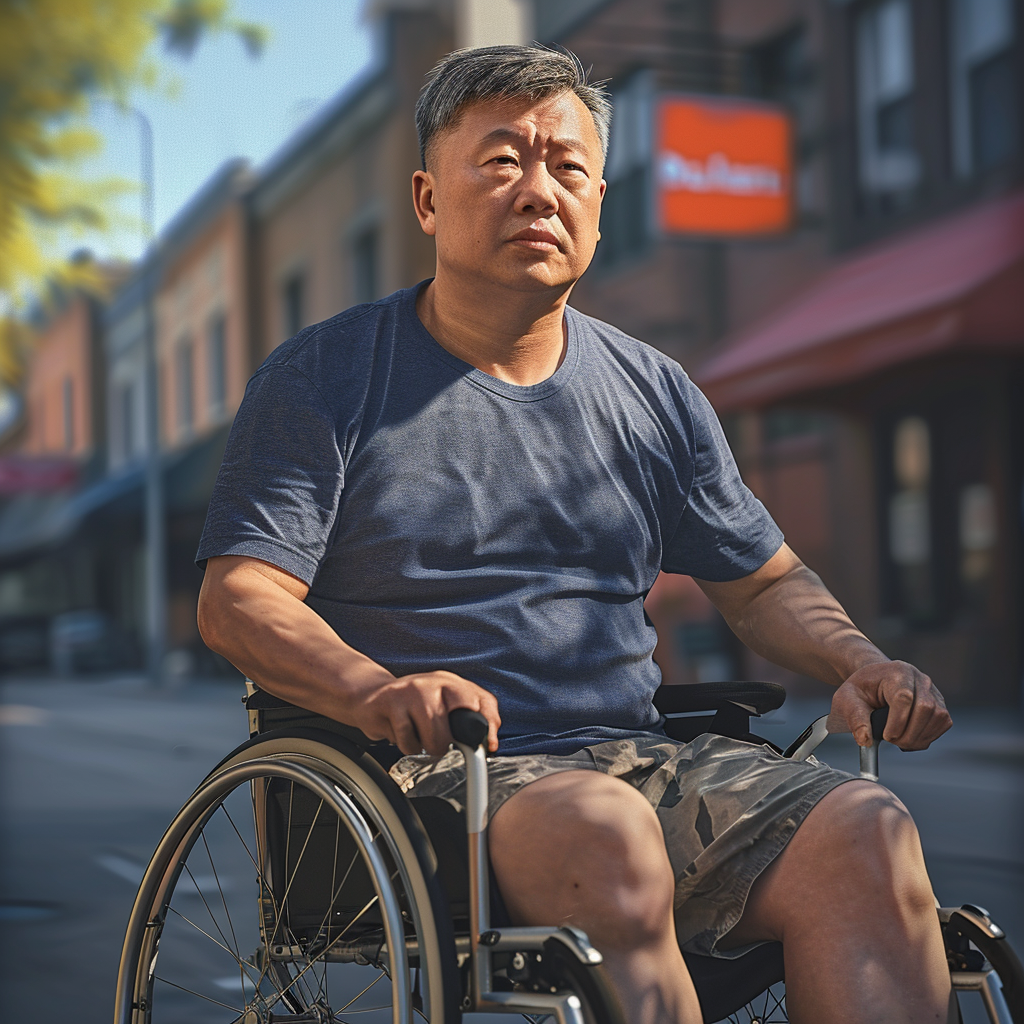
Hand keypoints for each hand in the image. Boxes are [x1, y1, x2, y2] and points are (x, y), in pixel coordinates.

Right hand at [356, 670, 500, 756]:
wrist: (371, 696)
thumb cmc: (413, 706)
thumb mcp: (444, 705)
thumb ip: (470, 719)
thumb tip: (489, 744)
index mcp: (452, 682)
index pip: (484, 701)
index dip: (489, 727)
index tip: (488, 746)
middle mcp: (435, 681)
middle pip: (463, 721)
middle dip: (452, 740)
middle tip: (440, 741)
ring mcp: (413, 689)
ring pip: (434, 737)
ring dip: (426, 746)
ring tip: (418, 735)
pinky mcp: (391, 701)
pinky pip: (408, 740)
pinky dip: (407, 745)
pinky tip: (401, 733)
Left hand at [829, 660, 950, 750]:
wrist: (874, 681)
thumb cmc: (861, 689)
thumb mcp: (847, 699)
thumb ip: (854, 719)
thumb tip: (865, 739)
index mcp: (896, 672)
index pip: (904, 698)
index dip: (898, 722)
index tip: (886, 736)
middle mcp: (919, 679)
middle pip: (926, 708)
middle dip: (909, 733)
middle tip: (892, 741)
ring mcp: (933, 690)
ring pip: (939, 717)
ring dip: (919, 737)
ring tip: (899, 740)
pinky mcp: (939, 703)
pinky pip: (943, 723)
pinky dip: (928, 736)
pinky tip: (910, 737)